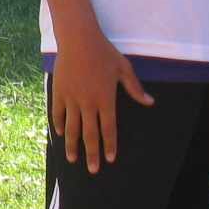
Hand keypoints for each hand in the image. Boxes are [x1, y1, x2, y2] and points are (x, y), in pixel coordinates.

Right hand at [50, 22, 153, 173]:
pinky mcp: (58, 92)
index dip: (109, 145)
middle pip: (89, 134)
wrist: (78, 39)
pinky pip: (58, 112)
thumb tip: (150, 102)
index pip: (109, 129)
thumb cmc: (104, 52)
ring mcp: (71, 98)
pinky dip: (59, 124)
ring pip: (71, 127)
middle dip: (92, 153)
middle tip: (92, 170)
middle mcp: (88, 103)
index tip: (110, 159)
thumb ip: (135, 89)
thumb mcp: (124, 69)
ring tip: (72, 159)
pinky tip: (60, 133)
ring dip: (72, 145)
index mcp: (106, 100)